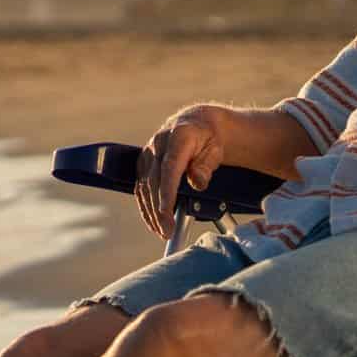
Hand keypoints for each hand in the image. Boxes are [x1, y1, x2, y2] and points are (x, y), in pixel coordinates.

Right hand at [135, 104, 230, 239]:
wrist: (195, 124)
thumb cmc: (208, 139)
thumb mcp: (215, 149)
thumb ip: (206, 166)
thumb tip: (198, 183)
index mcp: (178, 137)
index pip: (170, 167)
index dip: (166, 191)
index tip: (165, 212)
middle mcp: (158, 143)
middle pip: (154, 181)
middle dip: (159, 209)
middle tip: (167, 231)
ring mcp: (148, 152)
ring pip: (144, 186)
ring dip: (150, 211)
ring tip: (161, 231)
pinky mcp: (143, 162)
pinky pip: (141, 187)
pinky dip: (146, 206)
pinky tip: (153, 221)